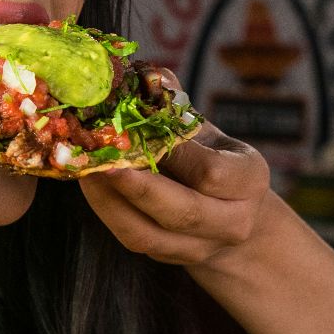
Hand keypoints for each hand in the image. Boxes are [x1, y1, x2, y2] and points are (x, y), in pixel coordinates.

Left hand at [80, 122, 272, 268]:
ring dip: (109, 202)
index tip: (137, 131)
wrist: (229, 213)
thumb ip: (175, 106)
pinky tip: (89, 185)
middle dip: (136, 187)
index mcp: (249, 180)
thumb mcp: (205, 130)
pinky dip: (106, 212)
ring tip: (84, 169)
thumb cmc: (211, 156)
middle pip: (182, 213)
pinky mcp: (169, 257)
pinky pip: (133, 240)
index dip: (172, 154)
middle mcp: (233, 221)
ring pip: (148, 234)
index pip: (211, 174)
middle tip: (99, 158)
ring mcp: (201, 247)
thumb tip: (143, 76)